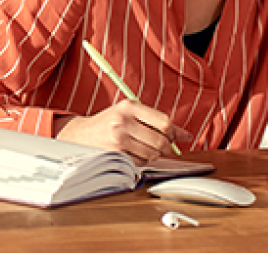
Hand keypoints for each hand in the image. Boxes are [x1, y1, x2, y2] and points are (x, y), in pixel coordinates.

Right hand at [54, 100, 192, 164]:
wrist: (81, 134)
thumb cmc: (109, 122)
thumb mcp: (130, 114)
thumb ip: (158, 122)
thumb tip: (186, 135)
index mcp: (129, 106)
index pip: (164, 122)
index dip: (171, 132)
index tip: (170, 136)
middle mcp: (123, 121)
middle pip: (160, 141)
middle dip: (165, 147)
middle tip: (160, 146)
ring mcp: (118, 138)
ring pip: (152, 154)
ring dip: (152, 155)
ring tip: (142, 147)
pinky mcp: (115, 153)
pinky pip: (141, 162)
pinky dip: (142, 160)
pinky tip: (132, 153)